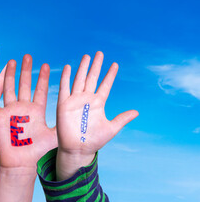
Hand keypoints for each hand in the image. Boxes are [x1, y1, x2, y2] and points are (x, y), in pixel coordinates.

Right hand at [0, 55, 55, 201]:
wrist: (20, 163)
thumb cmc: (37, 152)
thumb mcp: (54, 135)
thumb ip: (63, 124)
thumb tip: (82, 119)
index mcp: (37, 110)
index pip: (40, 90)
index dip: (42, 77)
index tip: (45, 64)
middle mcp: (23, 108)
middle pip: (24, 85)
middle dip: (26, 70)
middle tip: (27, 56)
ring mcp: (10, 111)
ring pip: (9, 88)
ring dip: (9, 75)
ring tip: (11, 61)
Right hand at [54, 52, 137, 179]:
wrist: (78, 148)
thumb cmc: (94, 140)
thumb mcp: (111, 128)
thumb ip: (122, 118)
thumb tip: (136, 112)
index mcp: (99, 103)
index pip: (105, 85)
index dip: (110, 75)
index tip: (115, 65)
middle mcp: (87, 99)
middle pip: (92, 78)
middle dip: (96, 66)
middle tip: (100, 53)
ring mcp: (75, 100)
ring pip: (79, 79)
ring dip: (83, 68)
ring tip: (87, 56)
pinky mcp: (64, 104)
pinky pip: (64, 88)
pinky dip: (65, 77)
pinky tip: (68, 67)